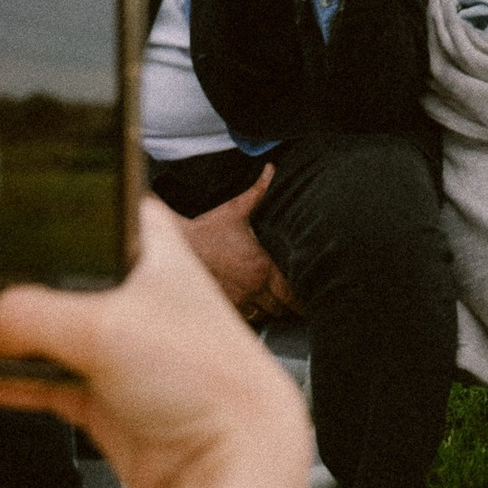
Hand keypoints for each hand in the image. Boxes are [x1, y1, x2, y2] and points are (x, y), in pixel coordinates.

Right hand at [0, 199, 310, 487]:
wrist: (232, 459)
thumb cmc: (205, 373)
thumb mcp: (110, 327)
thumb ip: (33, 316)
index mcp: (133, 237)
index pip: (49, 195)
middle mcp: (113, 280)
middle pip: (16, 259)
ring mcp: (96, 335)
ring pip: (5, 319)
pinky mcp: (83, 386)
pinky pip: (7, 375)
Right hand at [174, 166, 297, 319]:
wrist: (179, 245)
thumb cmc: (209, 228)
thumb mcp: (237, 209)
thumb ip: (259, 191)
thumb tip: (270, 169)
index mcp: (263, 267)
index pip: (292, 293)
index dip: (302, 299)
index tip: (308, 299)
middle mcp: (253, 287)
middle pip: (281, 308)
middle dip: (289, 305)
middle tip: (296, 303)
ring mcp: (238, 299)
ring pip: (264, 314)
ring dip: (270, 309)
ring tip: (275, 304)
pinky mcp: (223, 305)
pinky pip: (245, 317)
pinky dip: (252, 313)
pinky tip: (253, 306)